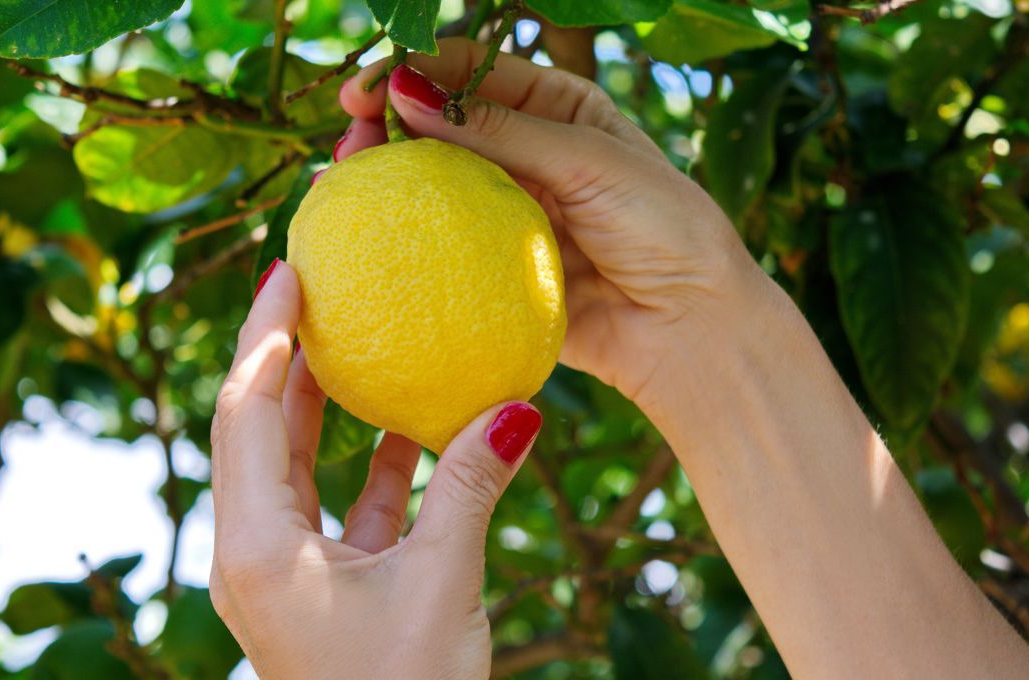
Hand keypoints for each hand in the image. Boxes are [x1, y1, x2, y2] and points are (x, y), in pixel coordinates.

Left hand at [209, 261, 542, 678]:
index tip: (289, 266)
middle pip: (258, 424)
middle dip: (284, 350)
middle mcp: (257, 549)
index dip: (264, 331)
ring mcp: (286, 569)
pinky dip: (372, 461)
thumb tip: (516, 405)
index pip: (245, 408)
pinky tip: (415, 421)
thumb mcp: (441, 583)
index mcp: (258, 544)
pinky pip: (340, 503)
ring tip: (359, 331)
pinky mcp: (324, 585)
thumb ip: (469, 487)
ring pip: (297, 461)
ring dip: (325, 401)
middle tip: (317, 279)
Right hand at [336, 38, 752, 400]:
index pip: (475, 74)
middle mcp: (527, 156)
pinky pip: (437, 247)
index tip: (369, 86)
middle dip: (387, 121)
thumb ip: (499, 130)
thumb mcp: (587, 160)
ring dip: (382, 176)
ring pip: (431, 186)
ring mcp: (507, 214)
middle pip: (441, 126)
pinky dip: (396, 237)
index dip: (418, 70)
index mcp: (558, 111)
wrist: (691, 326)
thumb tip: (407, 93)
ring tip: (337, 176)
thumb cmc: (662, 227)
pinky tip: (355, 231)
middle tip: (347, 131)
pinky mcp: (494, 270)